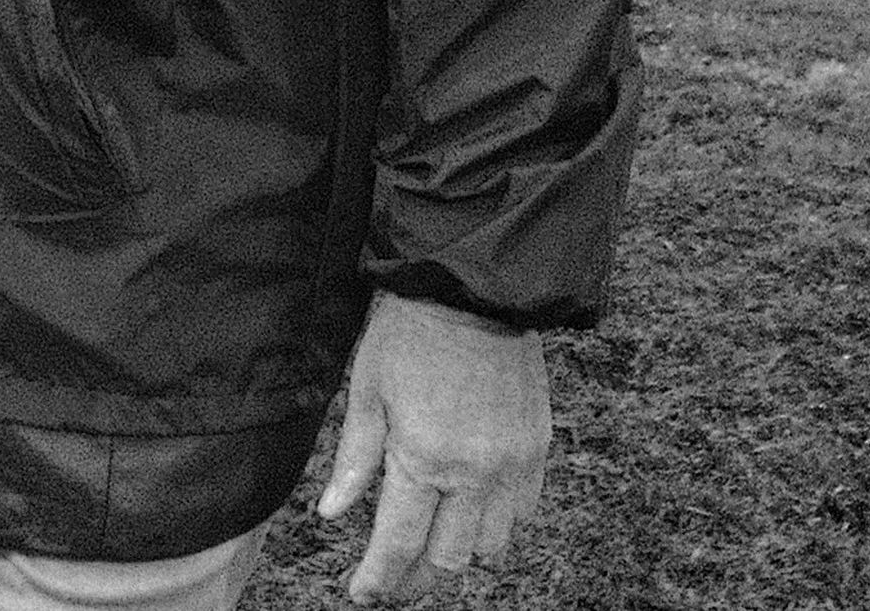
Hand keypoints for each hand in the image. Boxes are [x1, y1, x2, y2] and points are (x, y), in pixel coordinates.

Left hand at [317, 293, 550, 601]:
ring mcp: (511, 467)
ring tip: (429, 541)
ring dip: (457, 552)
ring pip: (489, 547)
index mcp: (424, 459)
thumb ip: (355, 462)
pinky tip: (470, 507)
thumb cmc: (410, 333)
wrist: (471, 289)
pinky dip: (495, 524)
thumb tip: (332, 515)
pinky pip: (521, 515)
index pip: (400, 545)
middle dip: (416, 577)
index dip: (379, 579)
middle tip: (392, 575)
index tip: (363, 593)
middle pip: (448, 560)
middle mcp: (474, 475)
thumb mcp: (367, 391)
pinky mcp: (536, 452)